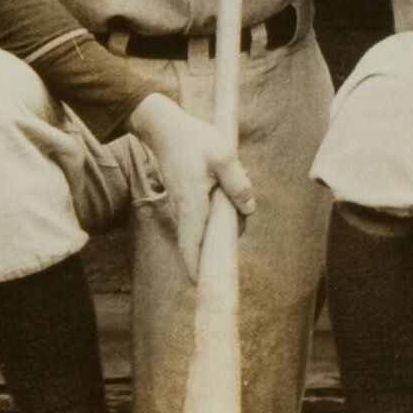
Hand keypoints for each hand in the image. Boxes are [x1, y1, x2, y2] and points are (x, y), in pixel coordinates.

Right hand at [129, 91, 257, 273]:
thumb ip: (238, 183)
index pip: (192, 245)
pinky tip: (227, 185)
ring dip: (222, 222)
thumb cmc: (193, 139)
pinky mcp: (185, 198)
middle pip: (201, 242)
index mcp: (192, 204)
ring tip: (234, 189)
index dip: (196, 268)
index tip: (203, 286)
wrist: (164, 126)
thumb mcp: (223, 156)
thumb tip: (249, 209)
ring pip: (204, 227)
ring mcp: (182, 205)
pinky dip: (216, 212)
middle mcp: (184, 210)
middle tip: (236, 230)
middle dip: (220, 245)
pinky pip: (203, 214)